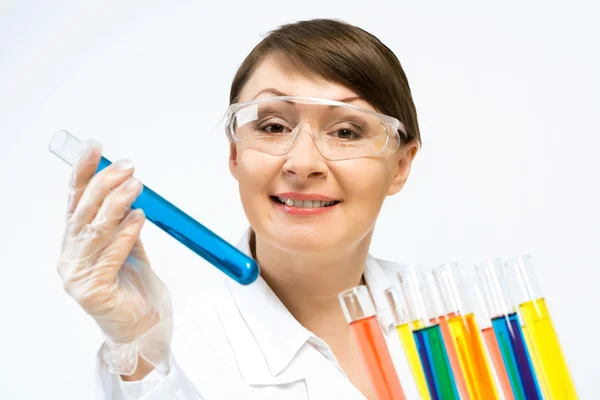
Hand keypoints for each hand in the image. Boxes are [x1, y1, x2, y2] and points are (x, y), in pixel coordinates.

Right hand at [56, 140, 172, 375]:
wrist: (143, 326)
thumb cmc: (135, 286)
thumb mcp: (128, 245)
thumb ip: (123, 221)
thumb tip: (129, 188)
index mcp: (75, 242)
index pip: (75, 201)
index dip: (82, 173)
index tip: (93, 148)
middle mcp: (70, 256)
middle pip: (83, 211)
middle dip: (105, 183)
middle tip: (127, 166)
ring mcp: (76, 275)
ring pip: (95, 230)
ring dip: (116, 203)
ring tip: (136, 185)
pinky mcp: (92, 291)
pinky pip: (111, 254)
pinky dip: (126, 233)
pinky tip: (139, 217)